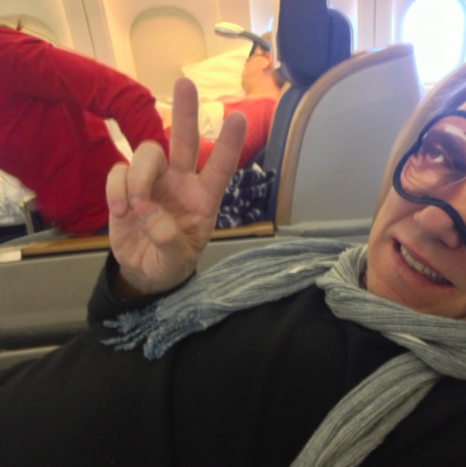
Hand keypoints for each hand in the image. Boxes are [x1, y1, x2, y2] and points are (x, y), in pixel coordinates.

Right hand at [106, 78, 245, 297]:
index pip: (220, 168)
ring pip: (147, 153)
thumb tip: (147, 212)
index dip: (228, 144)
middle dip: (186, 113)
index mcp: (204, 199)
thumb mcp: (177, 262)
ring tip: (133, 208)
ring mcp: (153, 182)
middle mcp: (181, 183)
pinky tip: (120, 212)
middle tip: (185, 83)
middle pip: (184, 142)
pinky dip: (116, 189)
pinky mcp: (126, 186)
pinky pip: (118, 171)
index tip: (237, 118)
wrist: (144, 272)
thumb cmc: (171, 264)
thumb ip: (168, 241)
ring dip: (139, 176)